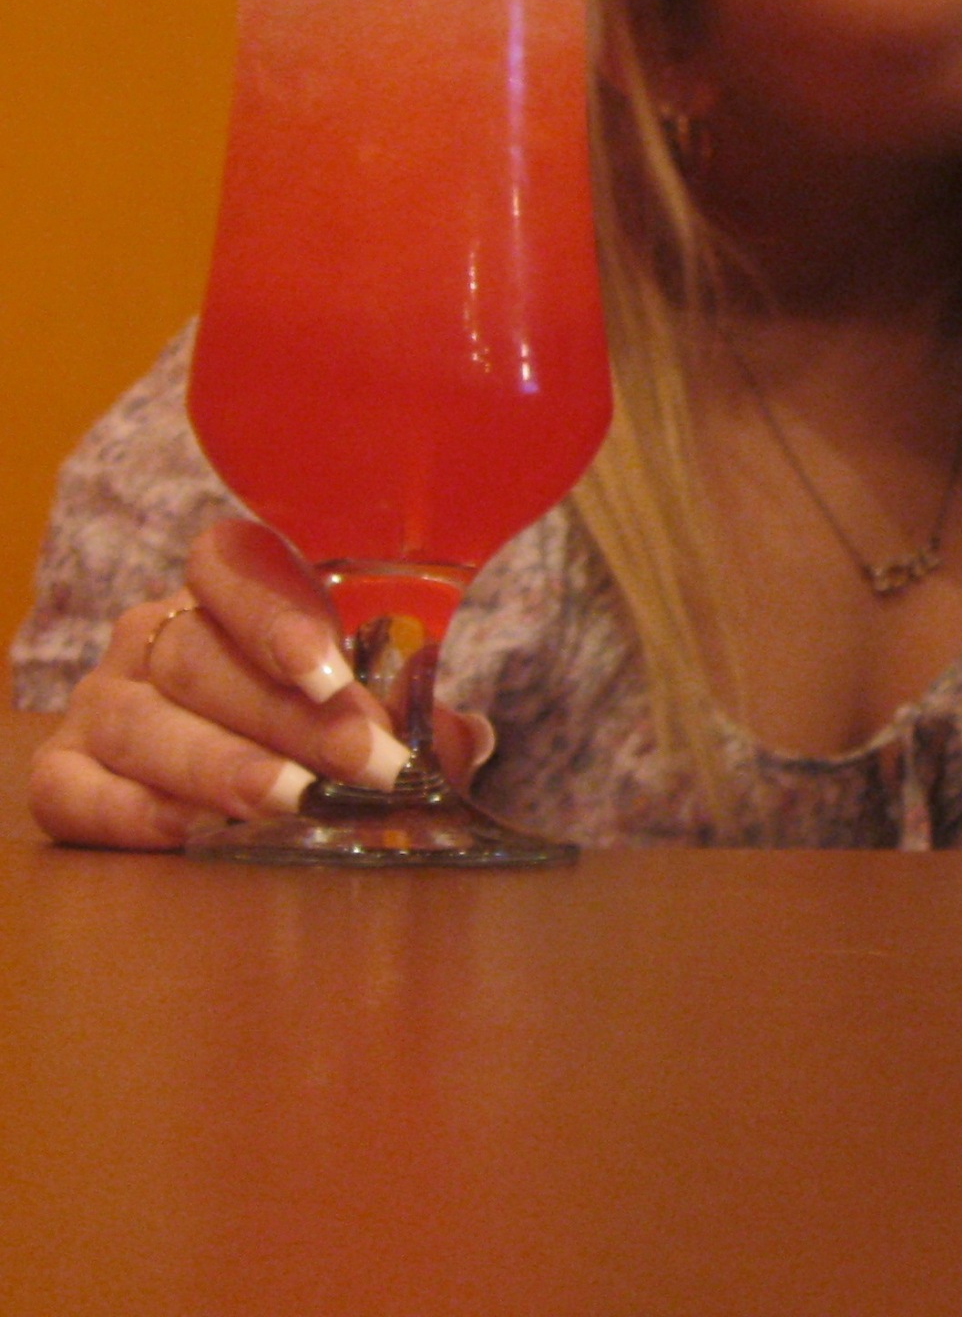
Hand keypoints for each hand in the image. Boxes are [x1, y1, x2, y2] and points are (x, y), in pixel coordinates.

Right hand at [26, 518, 493, 849]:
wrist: (236, 765)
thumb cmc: (319, 716)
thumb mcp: (371, 697)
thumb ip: (408, 709)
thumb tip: (462, 740)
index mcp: (228, 589)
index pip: (230, 565)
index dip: (274, 613)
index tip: (329, 668)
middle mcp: (154, 635)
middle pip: (201, 659)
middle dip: (288, 717)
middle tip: (360, 762)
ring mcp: (103, 700)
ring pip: (142, 723)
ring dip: (222, 766)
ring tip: (292, 802)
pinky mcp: (63, 770)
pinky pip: (73, 790)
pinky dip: (132, 813)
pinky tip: (196, 830)